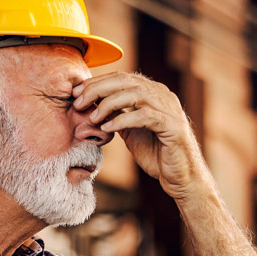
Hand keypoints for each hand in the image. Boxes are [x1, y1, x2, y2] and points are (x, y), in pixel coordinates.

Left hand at [72, 73, 207, 198]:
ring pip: (135, 94)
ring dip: (109, 103)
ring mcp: (170, 109)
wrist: (180, 177)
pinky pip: (145, 116)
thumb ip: (117, 116)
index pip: (121, 77)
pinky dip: (124, 119)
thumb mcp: (131, 131)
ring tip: (93, 117)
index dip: (97, 82)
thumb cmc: (157, 154)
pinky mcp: (173, 126)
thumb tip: (91, 107)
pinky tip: (108, 127)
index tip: (76, 93)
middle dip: (98, 89)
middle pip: (126, 80)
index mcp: (153, 93)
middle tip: (78, 101)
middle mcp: (163, 95)